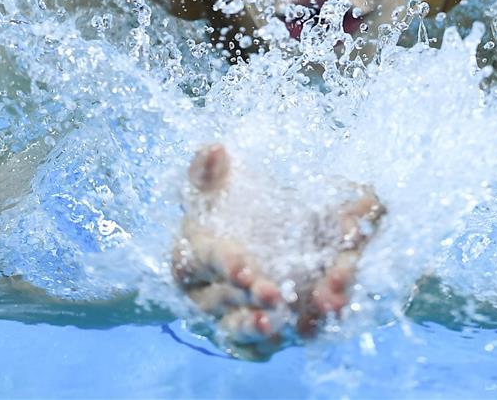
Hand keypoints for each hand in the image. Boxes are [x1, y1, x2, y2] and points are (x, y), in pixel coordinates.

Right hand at [171, 144, 384, 354]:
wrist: (243, 238)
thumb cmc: (224, 209)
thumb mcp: (216, 187)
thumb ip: (211, 170)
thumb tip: (214, 148)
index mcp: (191, 255)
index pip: (204, 261)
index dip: (225, 264)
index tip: (245, 268)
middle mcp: (205, 294)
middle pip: (224, 303)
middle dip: (250, 298)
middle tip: (276, 294)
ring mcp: (227, 319)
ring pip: (241, 332)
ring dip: (264, 328)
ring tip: (287, 322)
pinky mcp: (252, 337)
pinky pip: (261, 348)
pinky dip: (281, 340)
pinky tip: (306, 330)